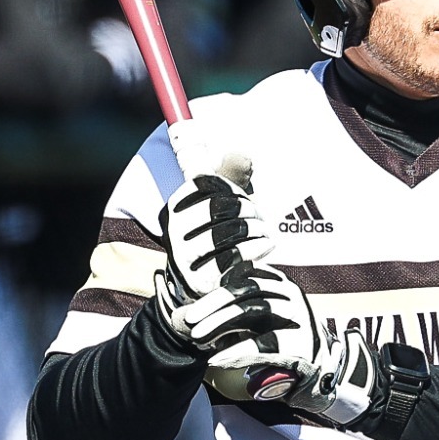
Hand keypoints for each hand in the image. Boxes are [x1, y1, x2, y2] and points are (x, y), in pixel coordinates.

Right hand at [153, 169, 274, 347]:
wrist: (204, 282)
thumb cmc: (218, 232)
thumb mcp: (221, 201)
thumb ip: (231, 175)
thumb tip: (243, 156)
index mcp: (174, 208)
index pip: (207, 183)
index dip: (232, 185)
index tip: (241, 195)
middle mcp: (172, 232)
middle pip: (219, 206)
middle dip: (248, 208)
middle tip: (259, 216)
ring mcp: (184, 258)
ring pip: (230, 232)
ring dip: (257, 228)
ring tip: (265, 230)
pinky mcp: (201, 281)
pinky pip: (237, 256)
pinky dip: (258, 247)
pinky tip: (266, 244)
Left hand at [203, 266, 387, 428]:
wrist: (319, 365)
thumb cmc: (280, 339)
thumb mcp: (258, 317)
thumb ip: (234, 308)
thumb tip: (191, 309)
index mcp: (278, 283)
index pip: (244, 273)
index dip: (216, 286)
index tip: (192, 300)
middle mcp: (290, 294)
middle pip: (247, 289)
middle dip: (213, 303)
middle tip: (189, 318)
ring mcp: (297, 316)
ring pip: (254, 311)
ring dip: (220, 324)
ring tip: (197, 338)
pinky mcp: (300, 342)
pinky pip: (262, 344)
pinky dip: (235, 352)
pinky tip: (216, 360)